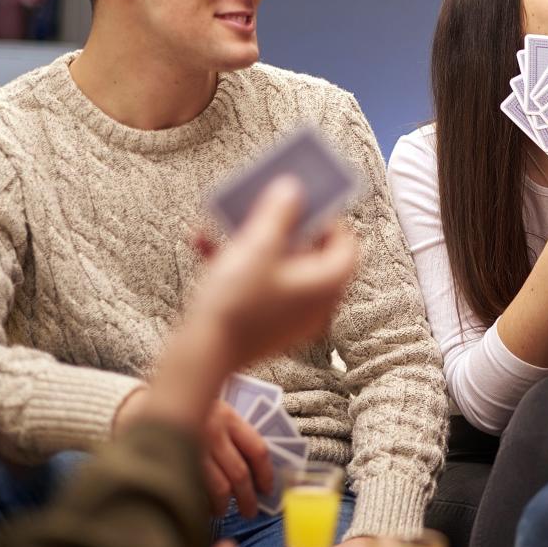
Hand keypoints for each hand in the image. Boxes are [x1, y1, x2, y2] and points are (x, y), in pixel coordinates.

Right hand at [118, 392, 272, 516]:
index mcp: (228, 417)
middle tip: (251, 511)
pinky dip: (202, 504)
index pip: (257, 450)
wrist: (141, 407)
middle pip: (240, 474)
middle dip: (248, 498)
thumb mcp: (215, 412)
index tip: (268, 490)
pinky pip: (195, 491)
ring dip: (225, 505)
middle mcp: (212, 432)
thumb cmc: (186, 412)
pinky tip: (202, 508)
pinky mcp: (173, 463)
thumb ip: (233, 434)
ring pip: (219, 488)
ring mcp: (191, 448)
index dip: (266, 474)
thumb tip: (257, 470)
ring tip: (224, 511)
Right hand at [186, 177, 359, 370]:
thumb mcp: (258, 246)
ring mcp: (291, 317)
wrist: (201, 356)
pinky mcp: (265, 324)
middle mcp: (317, 303)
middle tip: (266, 203)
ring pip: (278, 267)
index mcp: (328, 284)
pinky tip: (204, 242)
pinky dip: (237, 264)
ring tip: (228, 218)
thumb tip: (294, 190)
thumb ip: (279, 212)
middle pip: (310, 254)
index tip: (305, 200)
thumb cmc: (237, 301)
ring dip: (252, 240)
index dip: (328, 217)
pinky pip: (257, 285)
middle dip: (283, 225)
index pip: (346, 244)